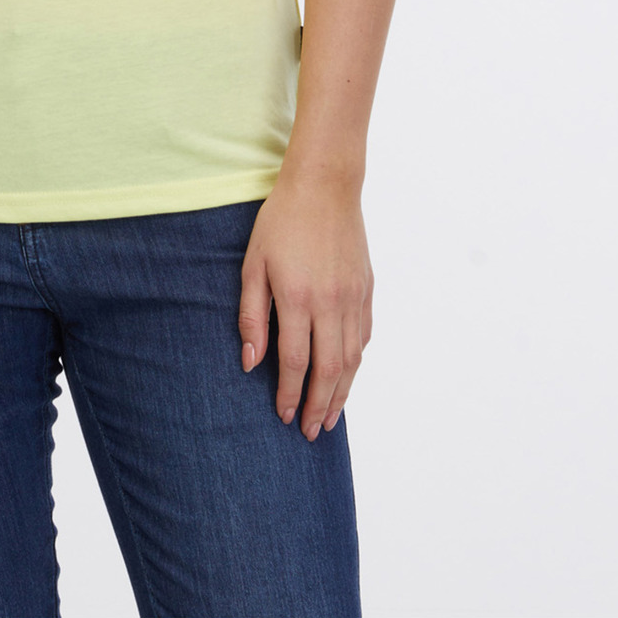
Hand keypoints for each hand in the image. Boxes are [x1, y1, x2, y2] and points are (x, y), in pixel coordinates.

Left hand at [238, 167, 373, 441]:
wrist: (324, 185)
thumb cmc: (281, 221)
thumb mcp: (253, 265)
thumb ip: (252, 315)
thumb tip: (251, 362)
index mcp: (298, 299)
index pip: (296, 363)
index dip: (290, 395)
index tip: (284, 416)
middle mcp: (331, 303)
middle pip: (329, 371)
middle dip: (319, 406)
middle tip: (312, 432)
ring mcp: (353, 297)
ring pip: (352, 359)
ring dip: (342, 393)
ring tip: (331, 417)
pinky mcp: (367, 288)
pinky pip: (364, 336)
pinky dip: (356, 362)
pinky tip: (347, 376)